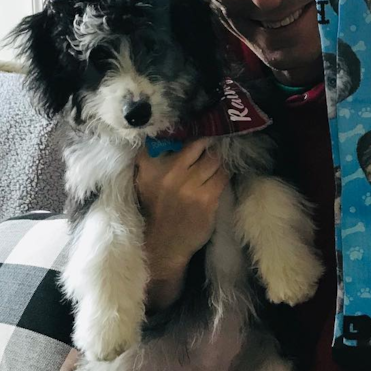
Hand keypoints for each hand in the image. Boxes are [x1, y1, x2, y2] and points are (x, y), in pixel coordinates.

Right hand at [135, 139, 228, 306]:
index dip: (194, 131)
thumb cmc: (155, 208)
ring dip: (220, 160)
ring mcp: (190, 186)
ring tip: (221, 160)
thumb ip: (153, 156)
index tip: (204, 126)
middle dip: (211, 145)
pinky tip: (225, 173)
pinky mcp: (207, 200)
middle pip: (202, 146)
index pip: (177, 138)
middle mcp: (171, 172)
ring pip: (215, 161)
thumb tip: (168, 132)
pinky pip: (223, 177)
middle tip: (217, 143)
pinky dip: (226, 173)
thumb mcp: (145, 179)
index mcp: (152, 164)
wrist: (162, 244)